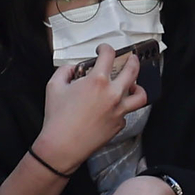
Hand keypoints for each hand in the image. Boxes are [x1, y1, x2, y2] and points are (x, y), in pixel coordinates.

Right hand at [37, 49, 147, 171]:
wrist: (63, 146)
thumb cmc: (58, 118)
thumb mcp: (54, 86)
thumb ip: (65, 71)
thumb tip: (72, 69)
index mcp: (97, 81)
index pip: (108, 55)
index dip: (105, 48)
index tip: (102, 50)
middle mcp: (112, 94)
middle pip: (133, 70)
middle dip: (133, 60)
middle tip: (131, 58)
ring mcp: (119, 111)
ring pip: (140, 95)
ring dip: (138, 86)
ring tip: (134, 85)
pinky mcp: (119, 125)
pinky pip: (126, 113)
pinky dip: (121, 108)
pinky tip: (113, 108)